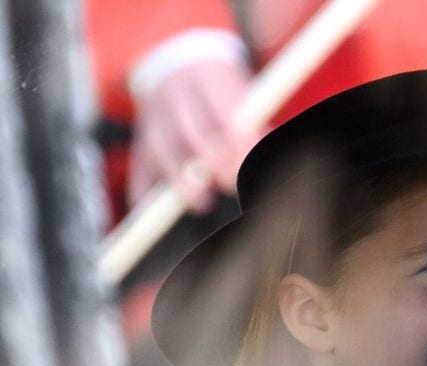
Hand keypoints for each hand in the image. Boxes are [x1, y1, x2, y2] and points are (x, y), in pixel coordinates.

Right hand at [129, 59, 258, 213]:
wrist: (174, 69)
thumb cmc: (219, 91)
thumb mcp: (238, 90)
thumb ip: (252, 121)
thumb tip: (264, 148)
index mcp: (206, 81)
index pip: (221, 112)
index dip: (236, 139)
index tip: (250, 160)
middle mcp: (175, 98)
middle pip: (190, 132)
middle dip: (212, 162)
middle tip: (231, 184)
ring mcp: (154, 121)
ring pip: (162, 151)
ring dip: (180, 179)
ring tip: (200, 204)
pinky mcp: (141, 143)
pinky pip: (138, 170)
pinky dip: (142, 192)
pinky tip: (151, 211)